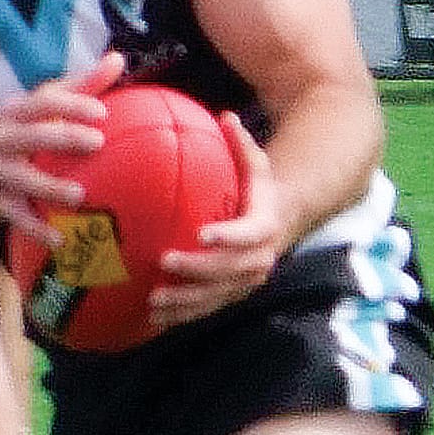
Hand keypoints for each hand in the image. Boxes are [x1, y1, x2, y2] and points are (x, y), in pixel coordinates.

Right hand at [0, 57, 119, 247]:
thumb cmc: (17, 131)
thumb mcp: (39, 107)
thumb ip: (80, 86)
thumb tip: (118, 58)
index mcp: (15, 111)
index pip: (42, 101)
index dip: (70, 104)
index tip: (102, 112)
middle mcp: (0, 137)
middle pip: (30, 134)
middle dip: (61, 136)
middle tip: (97, 143)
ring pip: (19, 177)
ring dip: (47, 187)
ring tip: (79, 196)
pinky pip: (13, 214)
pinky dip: (34, 228)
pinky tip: (59, 240)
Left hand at [148, 111, 282, 330]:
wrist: (281, 223)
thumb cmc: (259, 189)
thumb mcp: (257, 164)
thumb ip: (242, 143)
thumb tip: (227, 116)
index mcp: (264, 226)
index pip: (250, 233)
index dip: (228, 236)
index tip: (202, 233)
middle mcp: (260, 259)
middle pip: (230, 270)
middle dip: (198, 269)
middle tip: (165, 261)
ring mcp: (246, 282)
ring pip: (217, 296)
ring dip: (186, 301)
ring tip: (154, 299)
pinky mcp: (232, 295)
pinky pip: (207, 309)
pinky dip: (182, 315)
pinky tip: (153, 318)